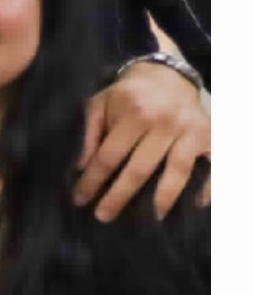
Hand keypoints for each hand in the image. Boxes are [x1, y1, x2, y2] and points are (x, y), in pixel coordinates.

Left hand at [74, 60, 208, 220]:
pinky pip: (214, 167)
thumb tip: (82, 166)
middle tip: (104, 217)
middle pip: (141, 168)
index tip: (80, 199)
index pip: (110, 155)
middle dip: (120, 196)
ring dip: (163, 199)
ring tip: (152, 219)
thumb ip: (89, 132)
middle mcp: (165, 122)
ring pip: (177, 171)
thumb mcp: (100, 103)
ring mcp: (191, 130)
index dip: (93, 179)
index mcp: (134, 113)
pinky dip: (208, 188)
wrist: (167, 75)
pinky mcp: (213, 137)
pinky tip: (195, 205)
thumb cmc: (128, 95)